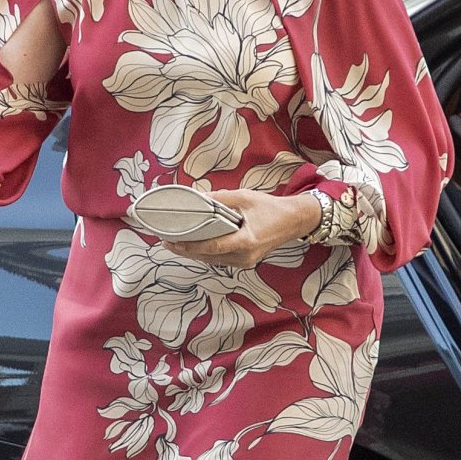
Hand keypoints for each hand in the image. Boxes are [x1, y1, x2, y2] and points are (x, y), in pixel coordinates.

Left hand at [162, 189, 322, 268]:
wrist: (294, 220)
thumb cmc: (271, 208)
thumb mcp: (245, 197)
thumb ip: (220, 199)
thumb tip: (198, 199)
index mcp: (246, 241)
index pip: (211, 247)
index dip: (190, 246)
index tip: (173, 242)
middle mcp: (245, 256)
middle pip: (208, 256)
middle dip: (186, 250)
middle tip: (166, 242)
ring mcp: (245, 262)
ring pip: (213, 260)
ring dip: (194, 253)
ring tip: (175, 244)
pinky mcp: (245, 262)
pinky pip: (221, 259)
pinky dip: (207, 253)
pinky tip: (194, 246)